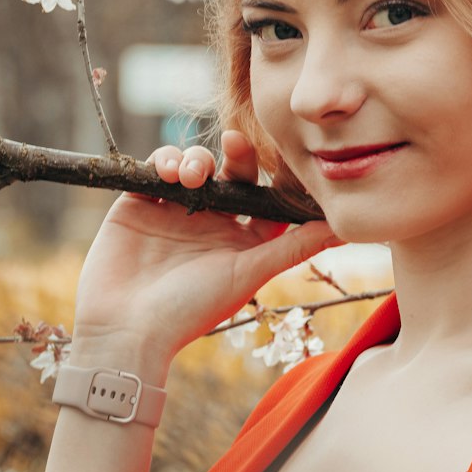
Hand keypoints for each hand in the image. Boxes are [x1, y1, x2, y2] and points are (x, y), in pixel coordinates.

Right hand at [71, 130, 338, 368]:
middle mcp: (210, 222)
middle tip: (236, 143)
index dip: (272, 174)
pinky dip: (162, 161)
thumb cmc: (191, 310)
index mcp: (240, 239)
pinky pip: (154, 168)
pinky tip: (167, 173)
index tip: (280, 155)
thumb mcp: (249, 273)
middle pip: (230, 173)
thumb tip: (347, 231)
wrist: (125, 328)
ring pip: (194, 164)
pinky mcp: (139, 202)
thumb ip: (296, 247)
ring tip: (192, 175)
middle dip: (236, 154)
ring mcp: (173, 210)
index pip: (263, 196)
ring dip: (196, 159)